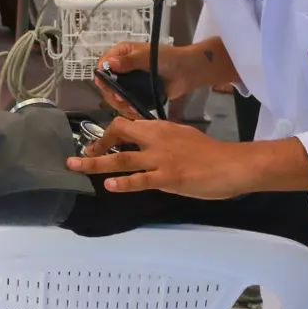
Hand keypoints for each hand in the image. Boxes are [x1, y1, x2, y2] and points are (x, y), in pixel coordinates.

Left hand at [67, 118, 256, 197]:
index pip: (127, 123)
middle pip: (119, 133)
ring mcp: (160, 159)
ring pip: (122, 159)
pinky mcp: (168, 178)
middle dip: (96, 144)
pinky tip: (109, 185)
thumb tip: (148, 145)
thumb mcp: (184, 137)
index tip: (97, 142)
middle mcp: (156, 139)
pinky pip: (140, 180)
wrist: (231, 164)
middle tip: (79, 155)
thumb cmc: (211, 153)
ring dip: (96, 162)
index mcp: (161, 127)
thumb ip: (164, 140)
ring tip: (76, 166)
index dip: (108, 132)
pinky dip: (123, 183)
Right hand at [93, 41, 197, 117]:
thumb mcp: (147, 56)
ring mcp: (129, 83)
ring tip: (131, 106)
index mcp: (122, 53)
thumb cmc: (169, 58)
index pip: (103, 64)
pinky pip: (126, 104)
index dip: (102, 75)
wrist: (187, 72)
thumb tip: (109, 63)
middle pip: (106, 83)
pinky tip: (134, 110)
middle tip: (121, 98)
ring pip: (114, 96)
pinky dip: (128, 109)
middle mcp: (123, 68)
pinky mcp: (136, 94)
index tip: (106, 85)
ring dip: (120, 103)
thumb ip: (129, 61)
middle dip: (112, 93)